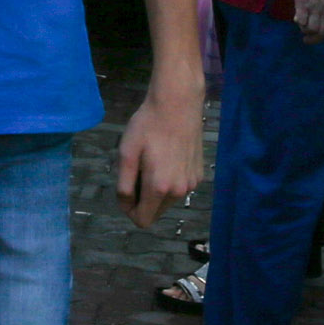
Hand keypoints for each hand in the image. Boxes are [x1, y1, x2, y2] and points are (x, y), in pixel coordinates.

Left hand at [114, 85, 201, 226]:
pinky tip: (168, 157)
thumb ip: (124, 186)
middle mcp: (180, 191)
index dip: (129, 211)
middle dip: (143, 199)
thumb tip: (126, 205)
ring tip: (153, 162)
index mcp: (160, 188)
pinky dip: (170, 180)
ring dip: (157, 190)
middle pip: (156, 212)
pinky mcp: (199, 174)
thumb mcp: (127, 154)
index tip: (126, 192)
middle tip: (138, 172)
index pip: (143, 220)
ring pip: (168, 200)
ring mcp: (192, 183)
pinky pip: (179, 187)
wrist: (178, 104)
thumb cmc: (147, 126)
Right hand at [290, 0, 323, 43]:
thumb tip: (317, 17)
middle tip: (306, 40)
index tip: (315, 36)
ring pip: (310, 29)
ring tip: (301, 26)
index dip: (321, 34)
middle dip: (313, 39)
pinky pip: (301, 21)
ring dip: (305, 30)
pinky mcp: (302, 4)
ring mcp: (315, 7)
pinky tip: (297, 19)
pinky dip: (299, 22)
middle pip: (321, 32)